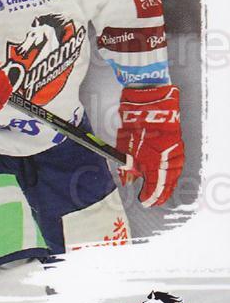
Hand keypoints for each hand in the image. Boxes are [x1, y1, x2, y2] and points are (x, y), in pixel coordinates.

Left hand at [116, 85, 183, 206]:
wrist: (149, 102)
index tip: (144, 200)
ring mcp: (175, 151)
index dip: (149, 196)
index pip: (155, 187)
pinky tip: (167, 175)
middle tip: (153, 201)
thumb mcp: (125, 147)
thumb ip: (128, 167)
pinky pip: (177, 163)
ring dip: (167, 184)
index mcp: (155, 163)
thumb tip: (128, 180)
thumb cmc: (134, 123)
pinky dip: (172, 172)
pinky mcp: (177, 143)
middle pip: (167, 183)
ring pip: (174, 174)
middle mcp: (168, 159)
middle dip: (160, 194)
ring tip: (161, 192)